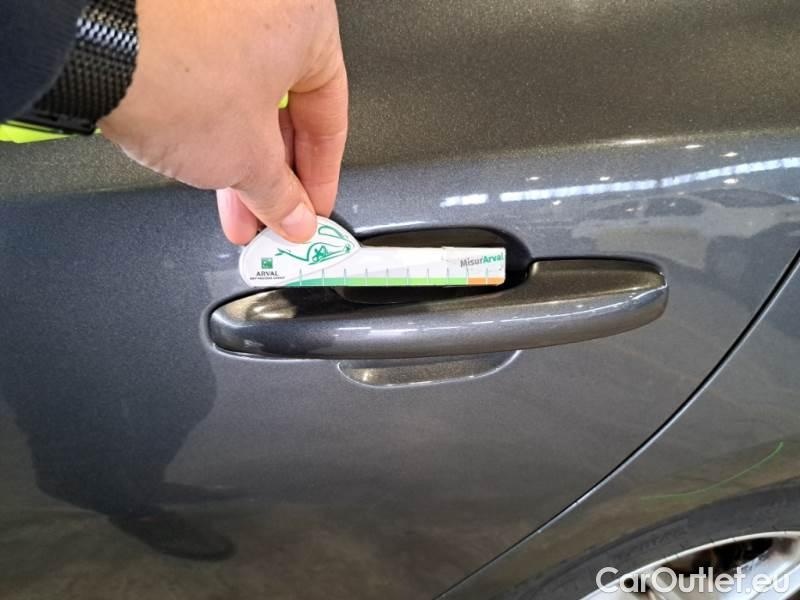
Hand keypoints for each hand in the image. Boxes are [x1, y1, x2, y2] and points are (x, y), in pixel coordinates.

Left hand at [99, 0, 347, 243]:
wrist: (86, 40)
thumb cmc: (172, 71)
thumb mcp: (247, 157)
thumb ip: (280, 194)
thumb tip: (292, 215)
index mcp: (308, 20)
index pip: (329, 117)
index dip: (320, 177)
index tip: (309, 209)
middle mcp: (268, 2)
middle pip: (285, 108)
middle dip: (273, 174)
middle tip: (270, 214)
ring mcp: (217, 6)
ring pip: (244, 95)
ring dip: (241, 156)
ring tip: (233, 201)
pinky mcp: (174, 15)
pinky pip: (211, 76)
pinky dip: (213, 120)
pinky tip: (207, 158)